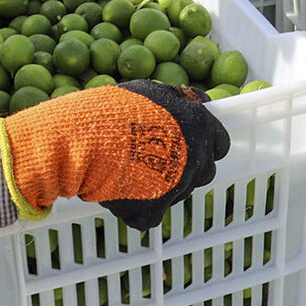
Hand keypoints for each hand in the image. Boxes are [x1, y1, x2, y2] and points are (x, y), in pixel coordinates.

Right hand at [0, 80, 230, 229]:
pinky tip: (119, 190)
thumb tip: (197, 101)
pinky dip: (136, 208)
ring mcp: (177, 188)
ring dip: (163, 186)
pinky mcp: (154, 211)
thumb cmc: (116, 109)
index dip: (205, 143)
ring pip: (178, 193)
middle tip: (158, 159)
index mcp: (200, 126)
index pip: (220, 142)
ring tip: (133, 171)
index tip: (189, 144)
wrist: (85, 140)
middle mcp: (196, 159)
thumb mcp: (152, 91)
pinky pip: (150, 214)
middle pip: (204, 172)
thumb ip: (180, 99)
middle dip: (188, 168)